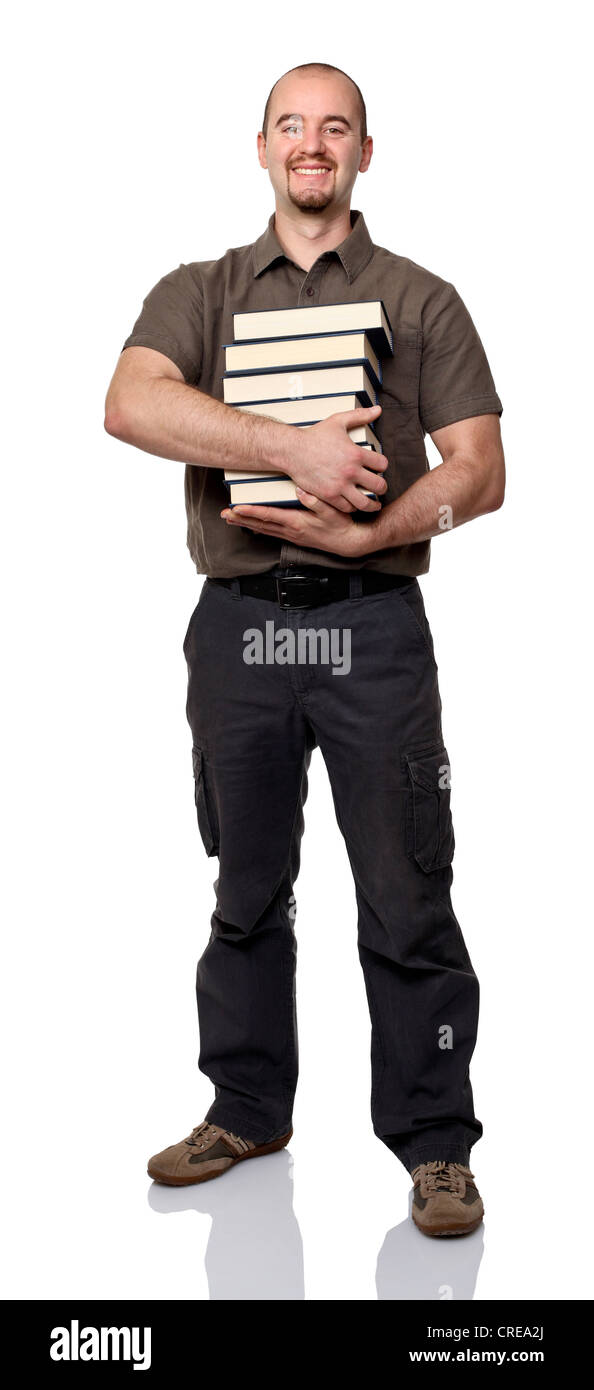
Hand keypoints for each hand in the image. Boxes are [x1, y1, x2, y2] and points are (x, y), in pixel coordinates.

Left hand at [221, 488, 371, 557]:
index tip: (235, 509)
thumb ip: (315, 500)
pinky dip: (259, 528)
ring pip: (263, 529)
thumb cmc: (341, 525)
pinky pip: (272, 532)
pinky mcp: (295, 537)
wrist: (349, 542)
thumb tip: (300, 490)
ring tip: (232, 519)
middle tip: (224, 515)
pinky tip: (253, 527)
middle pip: (260, 524)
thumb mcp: (331, 510)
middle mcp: (291, 531)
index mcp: (296, 522)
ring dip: (247, 524)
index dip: (250, 512)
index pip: (267, 516)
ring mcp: (292, 536)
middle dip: (241, 519)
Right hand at [289, 404, 388, 512]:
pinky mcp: (328, 496)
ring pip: (365, 502)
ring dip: (372, 504)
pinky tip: (354, 504)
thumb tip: (378, 409)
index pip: (382, 464)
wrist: (292, 450)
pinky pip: (347, 507)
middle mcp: (350, 471)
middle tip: (380, 489)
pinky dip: (352, 507)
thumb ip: (360, 416)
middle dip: (382, 488)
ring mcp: (340, 486)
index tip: (379, 468)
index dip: (383, 466)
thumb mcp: (338, 421)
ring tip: (374, 504)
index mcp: (356, 454)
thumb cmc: (314, 435)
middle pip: (379, 486)